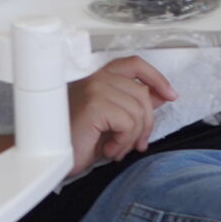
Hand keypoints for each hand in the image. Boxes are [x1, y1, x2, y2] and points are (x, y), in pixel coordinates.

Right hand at [66, 57, 176, 178]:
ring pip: (137, 110)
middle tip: (135, 145)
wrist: (50, 158)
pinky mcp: (94, 104)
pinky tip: (108, 150)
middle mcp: (96, 79)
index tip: (170, 95)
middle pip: (142, 93)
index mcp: (98, 79)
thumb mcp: (110, 123)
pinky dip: (123, 142)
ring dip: (132, 138)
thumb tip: (160, 96)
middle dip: (146, 124)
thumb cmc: (74, 142)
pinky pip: (127, 122)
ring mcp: (95, 89)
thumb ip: (133, 106)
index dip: (156, 77)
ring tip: (116, 149)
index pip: (134, 63)